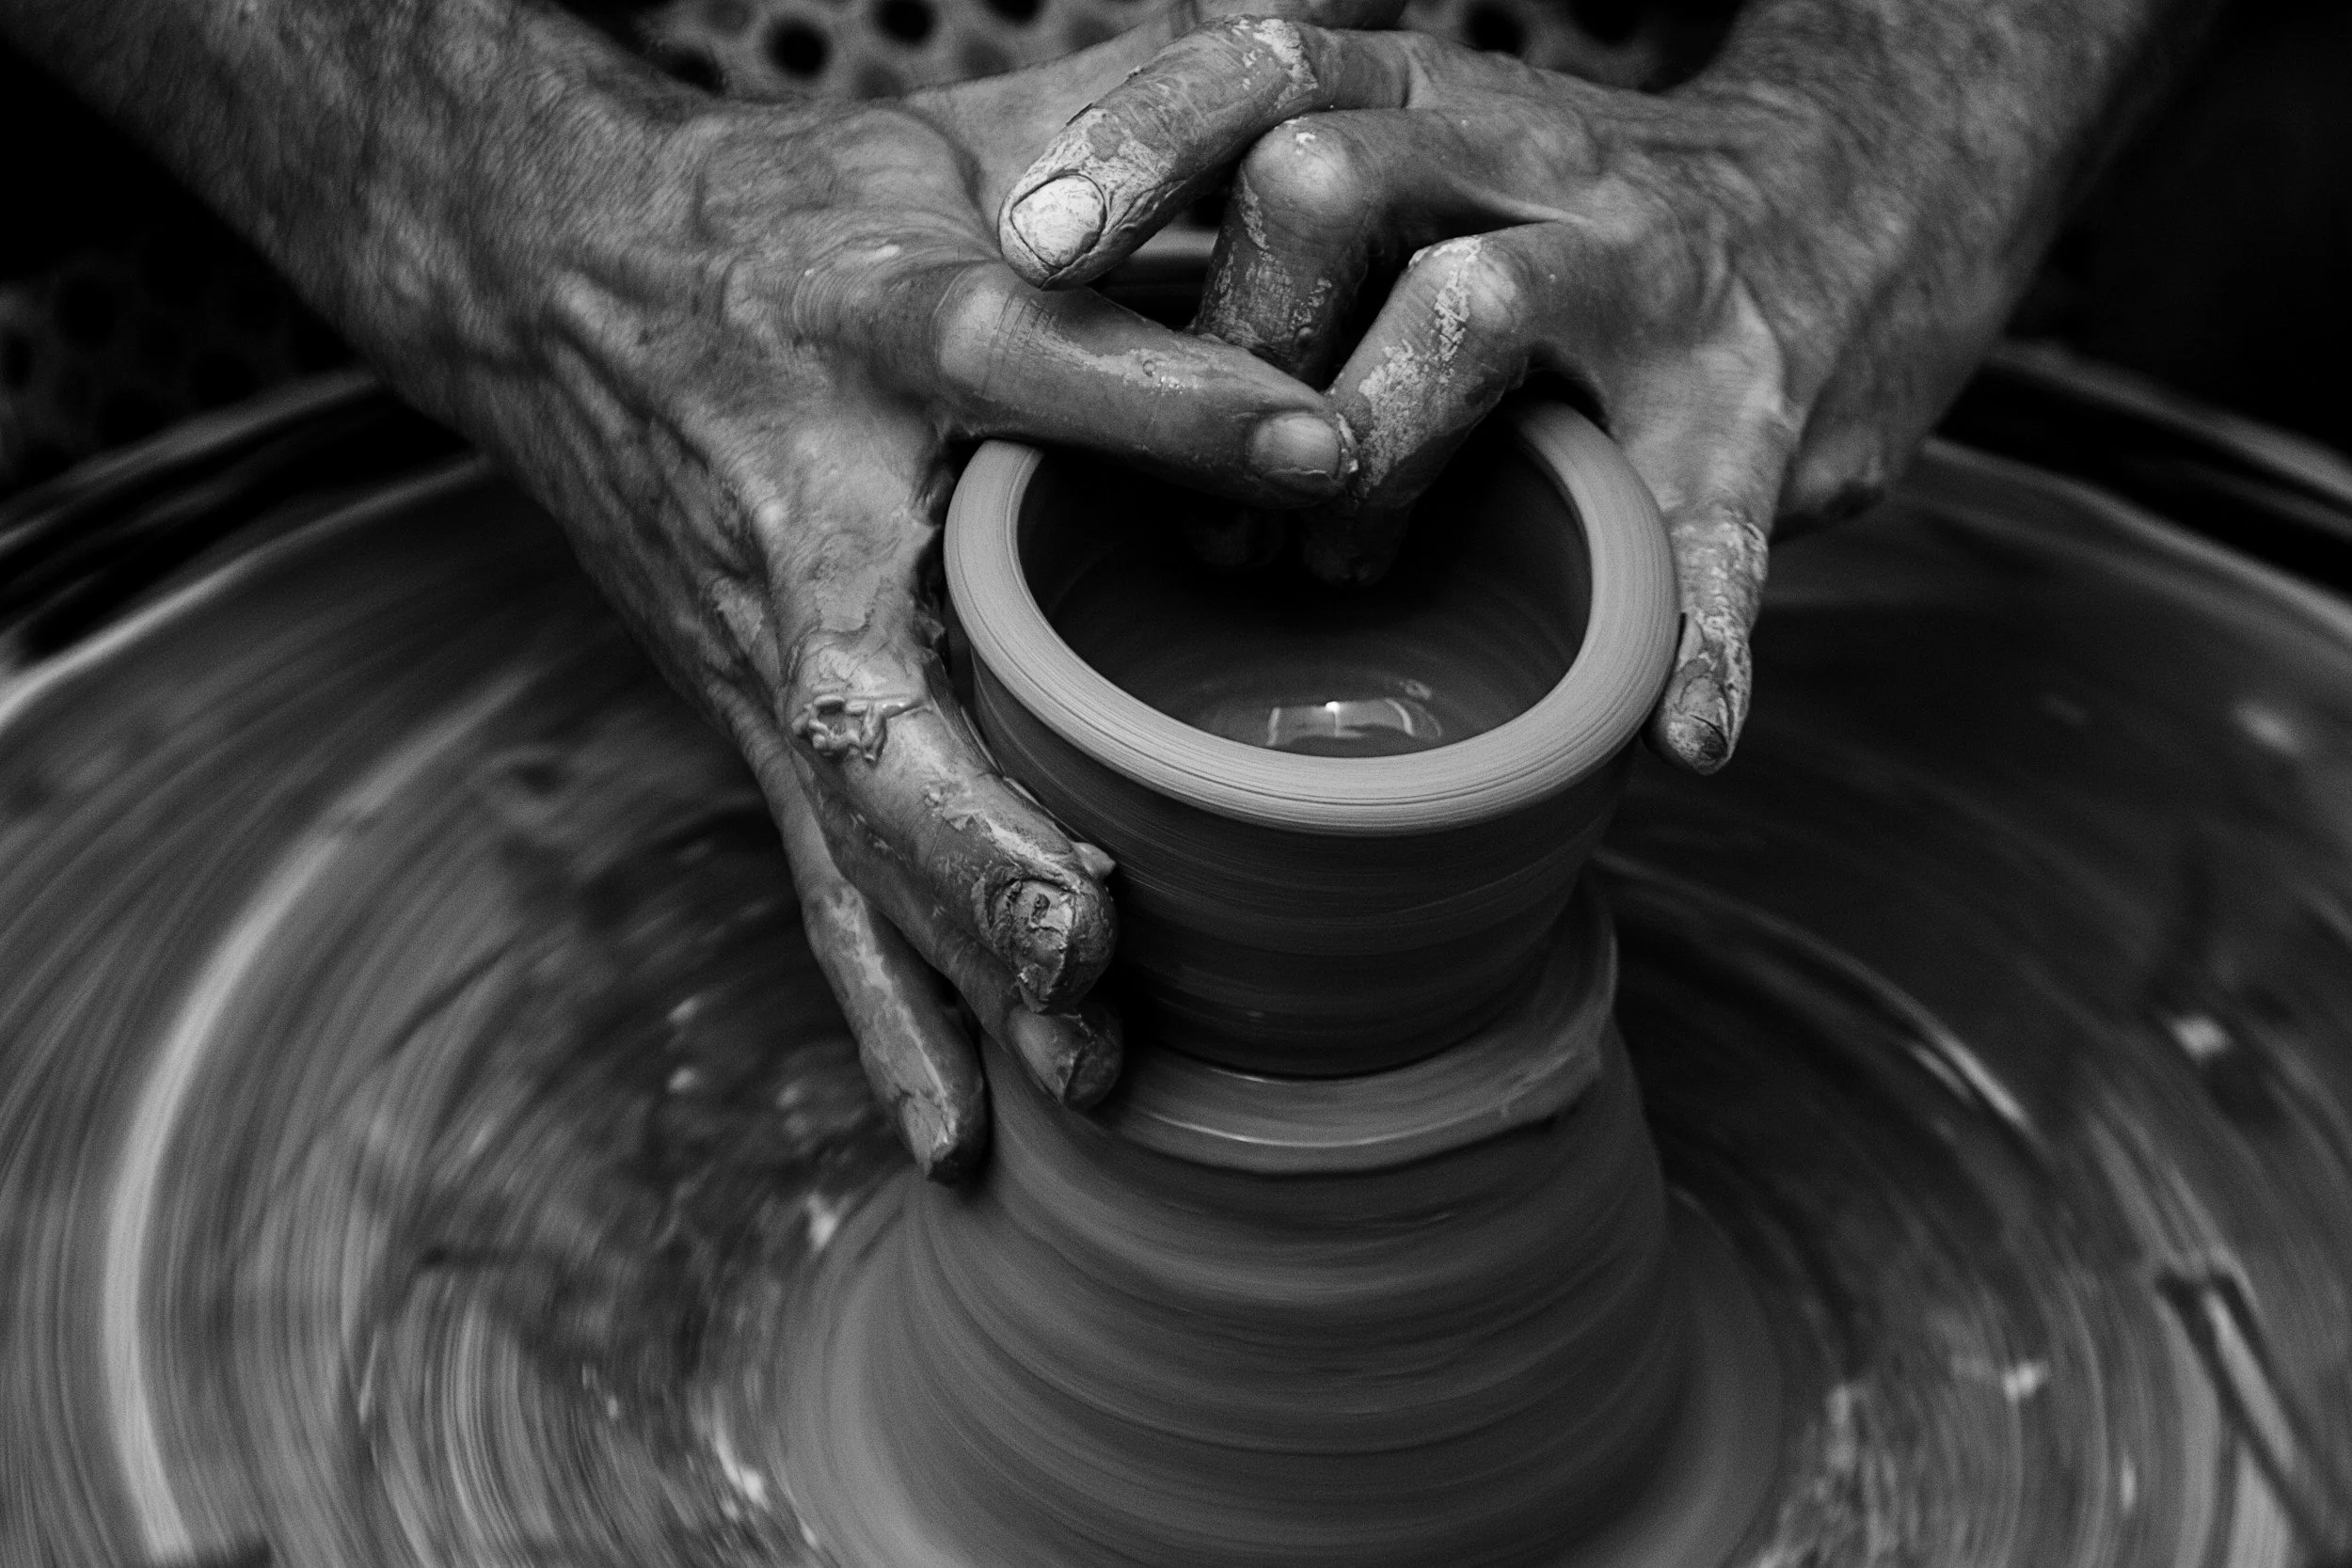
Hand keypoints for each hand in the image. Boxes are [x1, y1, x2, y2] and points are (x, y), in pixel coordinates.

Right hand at [338, 10, 1384, 1176]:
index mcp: (866, 331)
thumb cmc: (791, 226)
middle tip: (1090, 937)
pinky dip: (891, 1013)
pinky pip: (824, 881)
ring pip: (854, 832)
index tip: (1327, 442)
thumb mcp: (943, 165)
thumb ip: (1112, 209)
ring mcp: (769, 648)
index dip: (1165, 400)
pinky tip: (954, 1135)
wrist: (561, 286)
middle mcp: (806, 519)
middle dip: (983, 829)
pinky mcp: (766, 724)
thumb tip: (1317, 256)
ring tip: (1076, 1074)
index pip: (1021, 361)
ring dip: (955, 963)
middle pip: (884, 696)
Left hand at [992, 17, 2064, 770]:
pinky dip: (1702, 639)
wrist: (1880, 190)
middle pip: (1325, 181)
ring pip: (1471, 312)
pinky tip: (1687, 736)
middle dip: (1229, 347)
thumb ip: (1306, 240)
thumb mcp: (1452, 174)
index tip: (1036, 245)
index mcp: (1436, 107)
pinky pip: (1719, 531)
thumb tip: (1091, 371)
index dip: (1142, 145)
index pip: (1266, 68)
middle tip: (1194, 506)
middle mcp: (1531, 167)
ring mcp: (1648, 284)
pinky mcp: (1759, 414)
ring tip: (1334, 577)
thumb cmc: (1591, 231)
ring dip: (1369, 462)